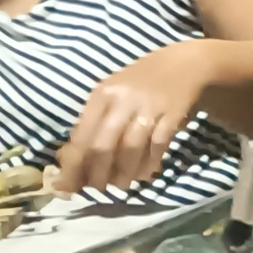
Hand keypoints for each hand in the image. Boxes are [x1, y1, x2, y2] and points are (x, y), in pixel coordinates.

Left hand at [56, 41, 214, 193]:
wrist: (184, 63)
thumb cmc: (140, 80)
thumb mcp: (111, 93)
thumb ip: (92, 122)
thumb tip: (68, 159)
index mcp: (102, 95)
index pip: (82, 136)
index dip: (74, 165)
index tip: (68, 187)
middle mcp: (123, 100)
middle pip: (103, 145)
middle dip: (97, 173)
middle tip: (96, 189)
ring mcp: (149, 107)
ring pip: (131, 148)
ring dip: (124, 172)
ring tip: (120, 185)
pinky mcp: (172, 115)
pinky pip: (157, 145)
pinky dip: (149, 163)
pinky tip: (144, 173)